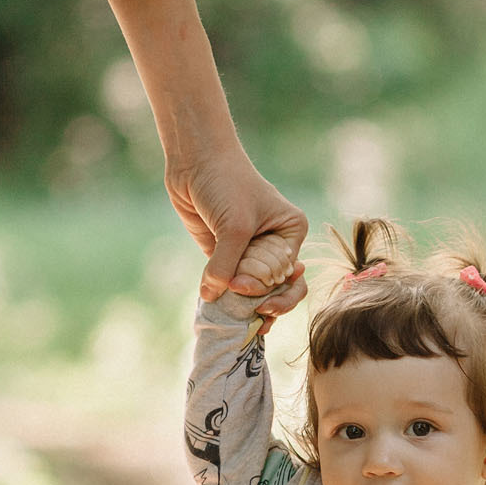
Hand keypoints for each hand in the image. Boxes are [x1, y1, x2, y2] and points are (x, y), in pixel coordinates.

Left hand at [166, 147, 307, 317]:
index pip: (290, 275)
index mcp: (290, 233)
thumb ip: (225, 266)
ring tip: (243, 324)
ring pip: (251, 288)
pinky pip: (227, 282)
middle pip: (277, 287)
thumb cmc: (226, 184)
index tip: (248, 290)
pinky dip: (224, 297)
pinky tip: (221, 310)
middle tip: (258, 316)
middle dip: (267, 303)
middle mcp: (273, 244)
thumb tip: (212, 298)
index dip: (273, 291)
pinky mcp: (223, 253)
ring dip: (245, 306)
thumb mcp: (234, 228)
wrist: (195, 159)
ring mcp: (248, 251)